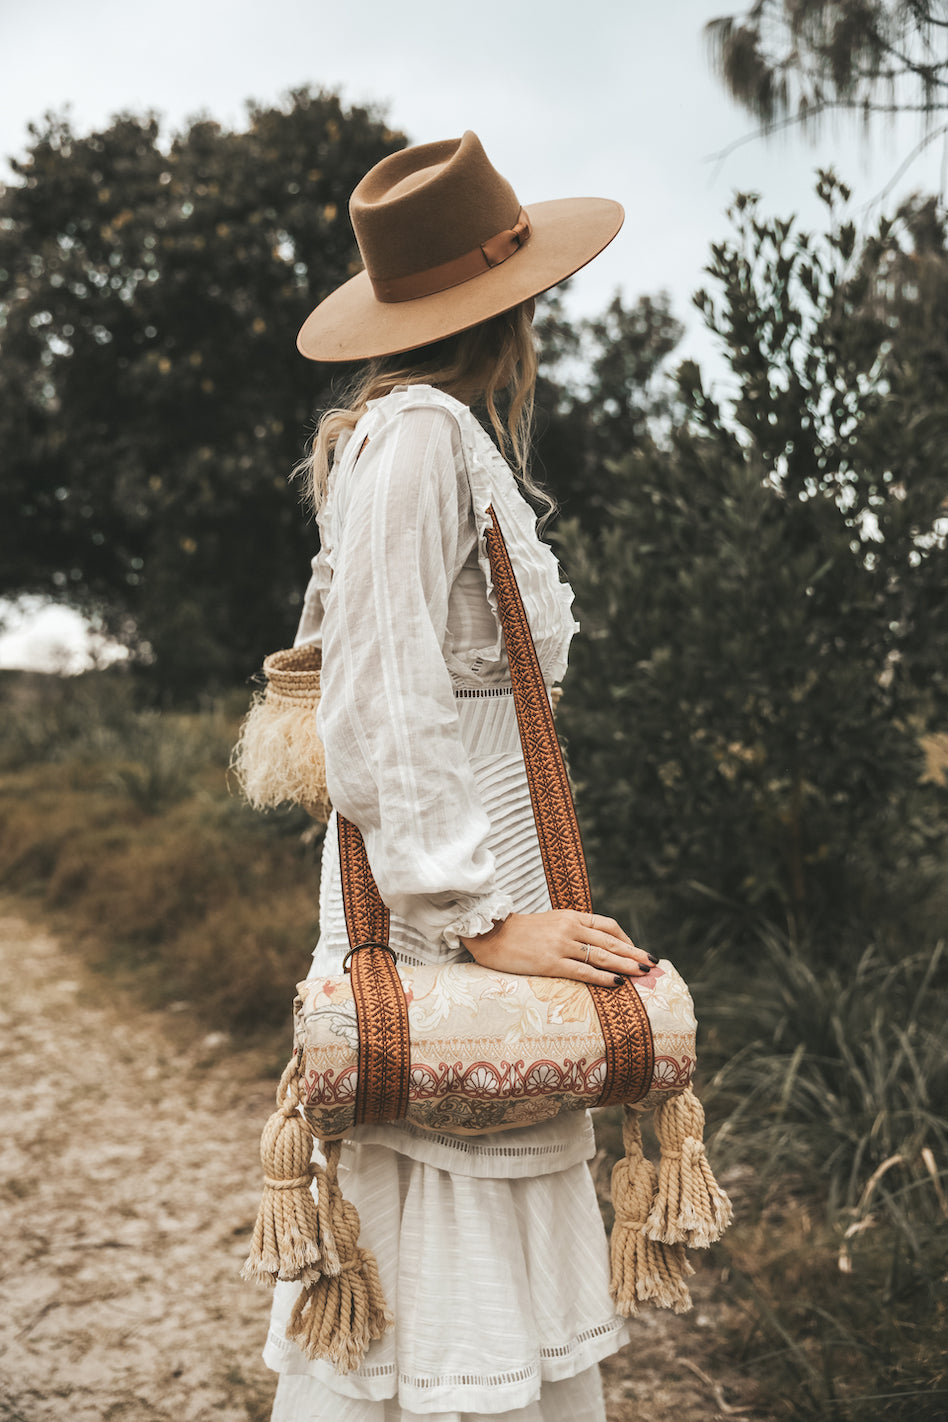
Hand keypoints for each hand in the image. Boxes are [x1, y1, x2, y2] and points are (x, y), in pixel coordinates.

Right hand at [460, 910, 656, 987]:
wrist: (488, 933)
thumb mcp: (548, 923)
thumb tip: (589, 945)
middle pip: (610, 941)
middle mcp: (569, 928)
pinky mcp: (550, 962)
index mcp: (570, 916)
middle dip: (634, 953)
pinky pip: (583, 970)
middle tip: (653, 963)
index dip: (626, 938)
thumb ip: (569, 930)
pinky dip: (603, 977)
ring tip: (643, 974)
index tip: (637, 950)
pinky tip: (616, 983)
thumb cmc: (516, 932)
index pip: (607, 925)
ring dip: (626, 965)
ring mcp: (560, 945)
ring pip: (602, 956)